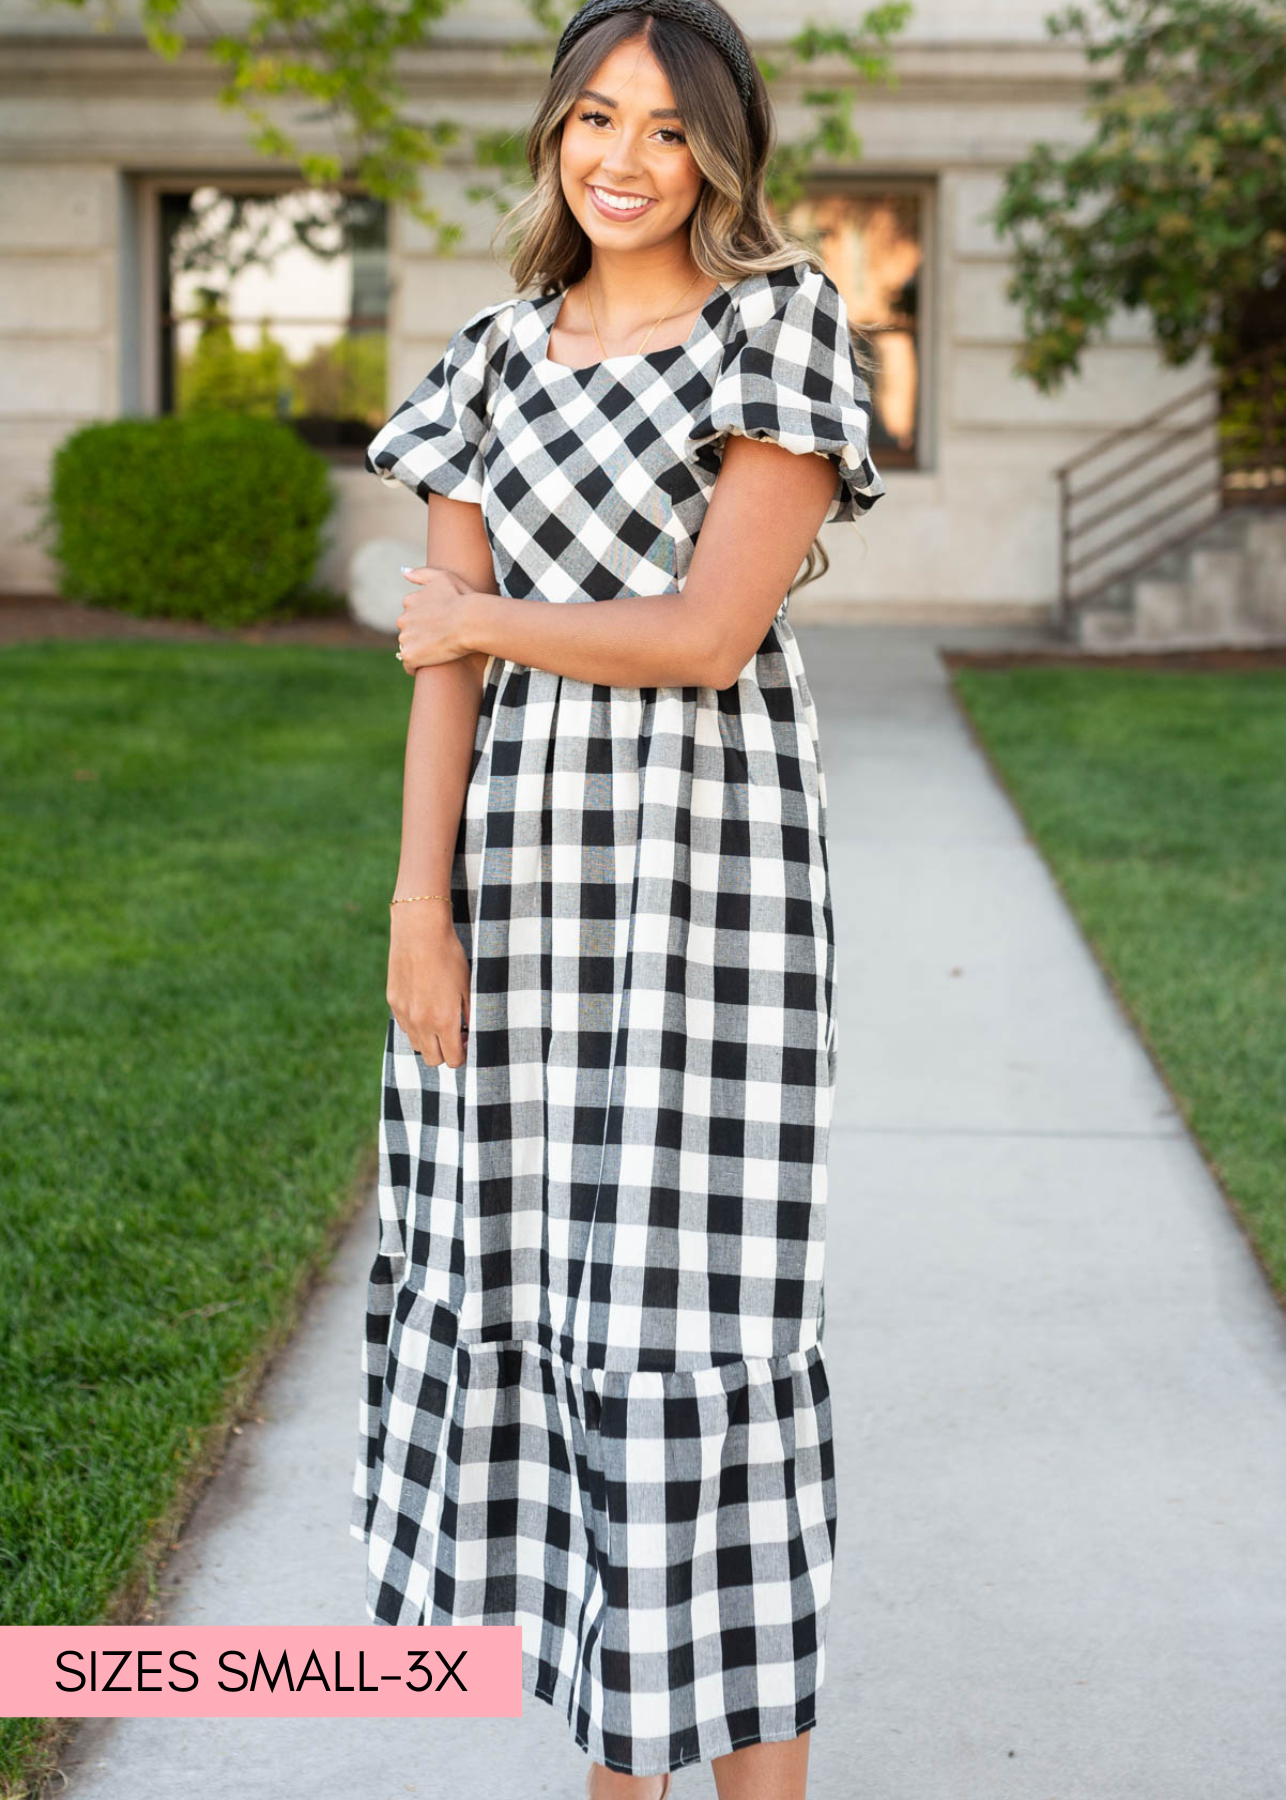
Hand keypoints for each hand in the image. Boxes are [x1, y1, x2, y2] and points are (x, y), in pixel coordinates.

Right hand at [387, 903, 470, 1067]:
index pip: (452, 1060)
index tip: (468, 1039)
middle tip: (456, 1033)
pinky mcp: (393, 1002)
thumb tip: (471, 1033)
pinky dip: (415, 1024)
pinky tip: (425, 1004)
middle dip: (446, 1052)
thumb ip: (470, 1015)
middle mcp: (421, 1023)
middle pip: (432, 1059)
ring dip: (429, 1040)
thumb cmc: (449, 957)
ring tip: (439, 1019)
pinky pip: (405, 1026)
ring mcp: (404, 1014)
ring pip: (416, 1044)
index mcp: (443, 1021)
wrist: (420, 932)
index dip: (463, 1054)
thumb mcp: (468, 986)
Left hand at [397, 565, 474, 671]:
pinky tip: (431, 664)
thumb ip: (421, 573)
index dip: (426, 620)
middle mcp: (403, 619)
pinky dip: (417, 666)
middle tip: (441, 638)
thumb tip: (403, 572)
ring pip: (408, 646)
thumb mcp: (443, 577)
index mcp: (410, 601)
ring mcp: (405, 638)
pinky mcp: (410, 656)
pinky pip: (409, 665)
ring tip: (439, 651)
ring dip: (419, 649)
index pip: (412, 613)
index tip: (439, 624)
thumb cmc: (462, 598)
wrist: (470, 622)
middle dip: (420, 634)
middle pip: (408, 630)